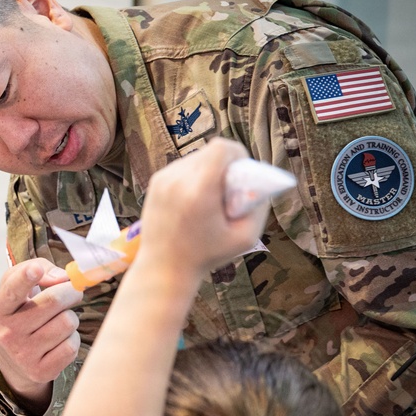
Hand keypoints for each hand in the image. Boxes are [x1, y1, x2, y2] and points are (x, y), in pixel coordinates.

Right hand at [0, 258, 83, 412]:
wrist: (15, 361)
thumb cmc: (22, 314)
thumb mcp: (20, 289)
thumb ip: (38, 268)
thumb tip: (61, 277)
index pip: (12, 290)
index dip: (25, 277)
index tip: (35, 269)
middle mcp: (8, 332)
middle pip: (54, 300)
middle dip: (71, 291)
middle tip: (73, 291)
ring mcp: (23, 354)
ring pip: (68, 323)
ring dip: (71, 318)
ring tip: (59, 322)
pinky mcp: (40, 371)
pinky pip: (71, 346)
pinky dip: (72, 340)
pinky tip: (59, 341)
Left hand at [137, 138, 269, 275]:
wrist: (164, 268)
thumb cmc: (206, 256)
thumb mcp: (246, 237)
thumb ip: (259, 206)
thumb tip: (261, 183)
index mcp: (199, 190)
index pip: (221, 148)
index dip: (237, 155)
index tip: (241, 174)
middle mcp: (178, 179)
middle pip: (210, 152)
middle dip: (224, 166)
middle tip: (227, 191)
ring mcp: (163, 179)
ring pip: (195, 158)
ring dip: (207, 171)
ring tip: (209, 199)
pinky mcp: (155, 182)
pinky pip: (182, 168)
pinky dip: (192, 177)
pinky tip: (194, 200)